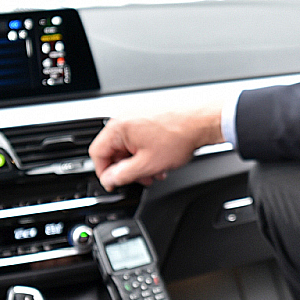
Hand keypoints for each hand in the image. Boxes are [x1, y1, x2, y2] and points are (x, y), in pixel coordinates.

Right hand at [88, 106, 224, 190]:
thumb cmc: (178, 136)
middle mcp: (125, 118)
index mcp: (118, 127)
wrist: (201, 121)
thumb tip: (109, 179)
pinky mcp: (149, 118)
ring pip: (128, 146)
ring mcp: (137, 116)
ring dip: (139, 163)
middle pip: (114, 150)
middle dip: (127, 169)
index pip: (97, 153)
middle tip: (140, 179)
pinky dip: (146, 153)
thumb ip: (123, 174)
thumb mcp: (146, 164)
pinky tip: (160, 161)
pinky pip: (139, 139)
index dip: (104, 172)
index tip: (114, 183)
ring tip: (154, 171)